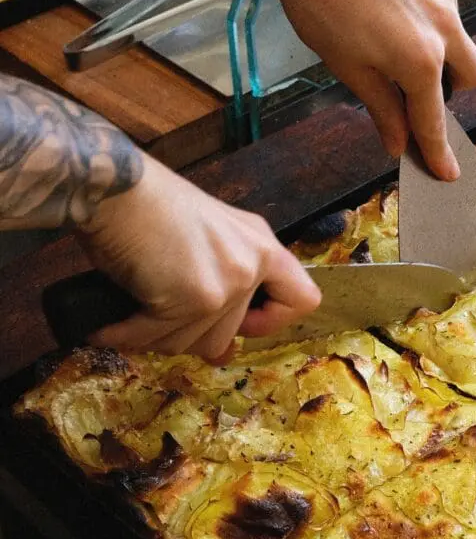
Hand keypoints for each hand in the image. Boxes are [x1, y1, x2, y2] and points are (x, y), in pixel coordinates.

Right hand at [76, 157, 319, 359]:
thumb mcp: (207, 239)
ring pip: (191, 344)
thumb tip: (224, 352)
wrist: (115, 186)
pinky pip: (157, 339)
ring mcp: (228, 283)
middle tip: (157, 310)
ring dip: (153, 334)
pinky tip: (109, 324)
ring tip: (132, 307)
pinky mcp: (196, 298)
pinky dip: (125, 334)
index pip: (303, 300)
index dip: (270, 321)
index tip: (241, 322)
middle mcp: (252, 264)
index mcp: (261, 247)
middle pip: (226, 337)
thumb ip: (224, 286)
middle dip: (183, 332)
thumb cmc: (148, 206)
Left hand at [269, 0, 475, 179]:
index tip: (448, 172)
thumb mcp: (346, 66)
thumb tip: (398, 143)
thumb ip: (381, 106)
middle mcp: (445, 23)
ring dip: (431, 28)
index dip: (439, 149)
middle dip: (454, 84)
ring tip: (383, 7)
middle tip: (418, 77)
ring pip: (453, 20)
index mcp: (420, 61)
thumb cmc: (318, 2)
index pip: (434, 118)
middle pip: (471, 71)